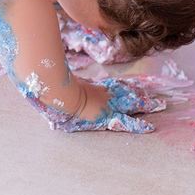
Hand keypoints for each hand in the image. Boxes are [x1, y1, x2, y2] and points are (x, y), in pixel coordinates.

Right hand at [30, 77, 165, 133]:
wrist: (57, 92)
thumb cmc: (52, 85)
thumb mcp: (51, 82)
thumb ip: (48, 73)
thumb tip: (33, 66)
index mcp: (91, 89)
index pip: (111, 88)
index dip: (123, 88)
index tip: (133, 87)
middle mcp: (101, 94)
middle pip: (124, 92)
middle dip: (139, 93)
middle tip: (154, 93)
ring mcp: (106, 103)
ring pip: (132, 103)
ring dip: (146, 103)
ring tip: (162, 104)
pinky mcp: (108, 116)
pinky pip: (126, 122)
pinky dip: (138, 125)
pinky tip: (152, 128)